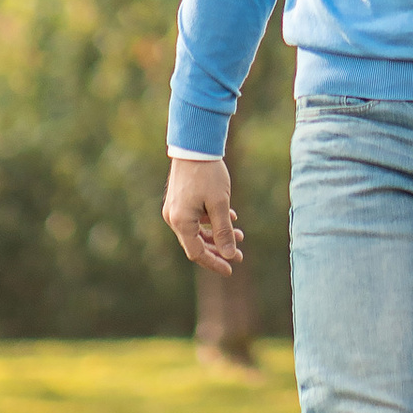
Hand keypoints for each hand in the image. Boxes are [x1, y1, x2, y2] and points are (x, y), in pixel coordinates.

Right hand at [163, 155, 244, 275]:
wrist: (195, 143)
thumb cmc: (208, 173)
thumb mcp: (220, 203)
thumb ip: (224, 231)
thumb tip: (229, 255)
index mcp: (181, 222)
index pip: (197, 253)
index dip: (215, 262)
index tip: (231, 269)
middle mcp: (173, 218)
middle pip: (196, 243)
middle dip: (219, 249)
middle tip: (239, 255)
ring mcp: (174, 208)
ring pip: (197, 230)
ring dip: (217, 234)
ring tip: (239, 234)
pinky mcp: (179, 199)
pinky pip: (195, 218)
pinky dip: (211, 221)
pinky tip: (230, 216)